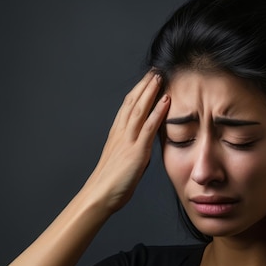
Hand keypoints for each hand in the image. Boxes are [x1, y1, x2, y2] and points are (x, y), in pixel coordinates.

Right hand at [84, 71, 169, 212]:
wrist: (100, 196)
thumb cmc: (111, 184)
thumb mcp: (125, 163)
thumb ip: (135, 152)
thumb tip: (145, 149)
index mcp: (117, 135)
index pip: (128, 107)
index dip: (138, 91)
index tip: (147, 80)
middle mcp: (121, 133)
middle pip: (133, 102)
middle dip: (144, 85)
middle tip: (155, 70)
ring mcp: (128, 140)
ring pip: (139, 109)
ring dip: (151, 91)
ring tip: (160, 76)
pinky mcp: (136, 151)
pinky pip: (148, 127)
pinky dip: (157, 112)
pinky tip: (166, 100)